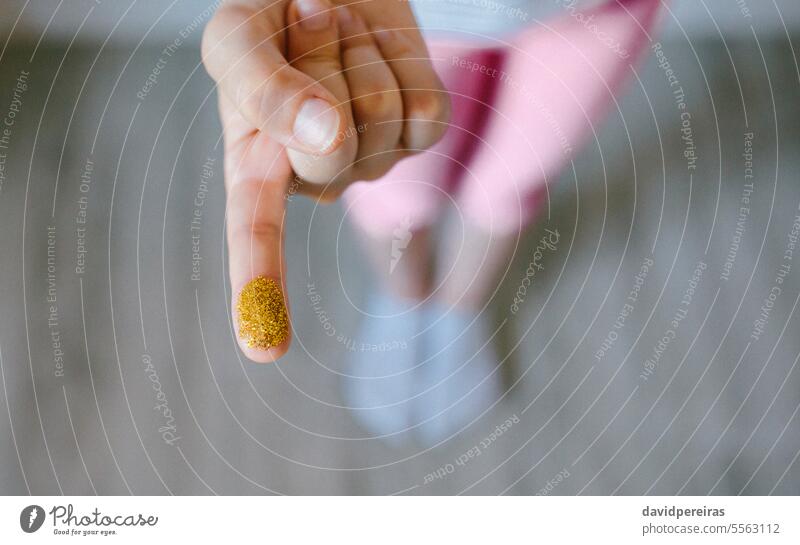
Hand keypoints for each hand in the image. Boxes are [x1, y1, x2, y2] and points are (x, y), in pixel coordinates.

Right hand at [201, 0, 449, 361]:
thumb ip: (261, 89)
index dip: (259, 287)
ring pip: (384, 121)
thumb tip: (325, 140)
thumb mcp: (235, 40)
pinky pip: (426, 108)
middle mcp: (319, 174)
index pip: (254, 233)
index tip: (263, 348)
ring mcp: (377, 158)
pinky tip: (377, 51)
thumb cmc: (271, 17)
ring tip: (336, 32)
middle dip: (318, 68)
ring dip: (355, 54)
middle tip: (303, 28)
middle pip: (335, 151)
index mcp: (258, 165)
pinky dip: (400, 60)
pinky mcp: (423, 131)